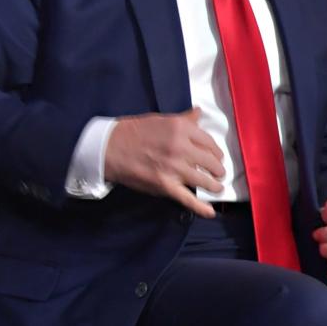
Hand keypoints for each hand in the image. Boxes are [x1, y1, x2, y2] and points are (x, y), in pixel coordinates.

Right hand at [103, 107, 224, 218]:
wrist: (109, 148)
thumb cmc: (132, 131)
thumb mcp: (160, 120)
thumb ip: (183, 119)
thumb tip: (199, 113)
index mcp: (181, 129)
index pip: (209, 143)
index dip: (216, 152)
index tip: (216, 156)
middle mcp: (181, 148)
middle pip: (211, 163)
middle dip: (217, 170)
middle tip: (218, 173)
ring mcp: (174, 169)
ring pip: (205, 181)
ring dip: (214, 186)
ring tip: (216, 187)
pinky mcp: (165, 186)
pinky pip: (188, 199)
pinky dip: (201, 208)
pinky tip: (210, 212)